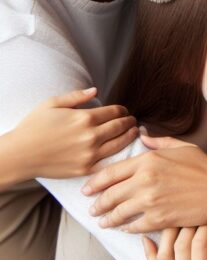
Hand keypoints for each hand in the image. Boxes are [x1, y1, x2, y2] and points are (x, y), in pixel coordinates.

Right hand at [3, 88, 136, 182]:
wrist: (19, 155)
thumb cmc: (33, 127)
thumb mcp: (52, 104)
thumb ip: (76, 96)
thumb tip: (95, 90)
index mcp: (85, 118)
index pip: (115, 112)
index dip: (123, 110)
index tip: (124, 111)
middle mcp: (91, 136)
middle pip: (121, 126)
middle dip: (129, 122)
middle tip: (133, 121)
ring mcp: (90, 154)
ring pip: (120, 143)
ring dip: (130, 136)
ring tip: (133, 132)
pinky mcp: (86, 168)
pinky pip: (109, 160)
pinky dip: (119, 154)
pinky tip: (122, 149)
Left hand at [83, 133, 206, 231]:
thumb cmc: (205, 168)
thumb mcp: (183, 148)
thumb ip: (159, 142)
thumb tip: (142, 134)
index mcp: (148, 161)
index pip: (110, 173)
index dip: (95, 182)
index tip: (87, 189)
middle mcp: (145, 180)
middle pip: (109, 194)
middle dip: (98, 203)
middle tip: (92, 208)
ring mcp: (150, 201)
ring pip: (118, 213)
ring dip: (107, 219)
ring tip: (103, 222)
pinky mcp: (158, 219)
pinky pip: (134, 226)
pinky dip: (126, 228)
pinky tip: (124, 228)